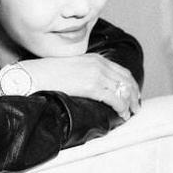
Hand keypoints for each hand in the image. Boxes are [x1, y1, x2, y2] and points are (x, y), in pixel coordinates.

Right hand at [26, 54, 140, 120]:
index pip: (120, 71)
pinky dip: (121, 107)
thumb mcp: (72, 67)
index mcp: (95, 58)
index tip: (133, 93)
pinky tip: (122, 114)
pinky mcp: (92, 87)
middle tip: (136, 106)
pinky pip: (114, 99)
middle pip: (126, 80)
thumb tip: (88, 85)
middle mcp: (99, 64)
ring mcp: (97, 75)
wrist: (37, 74)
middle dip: (134, 94)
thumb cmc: (48, 73)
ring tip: (131, 113)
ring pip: (123, 90)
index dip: (129, 83)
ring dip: (130, 103)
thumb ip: (84, 72)